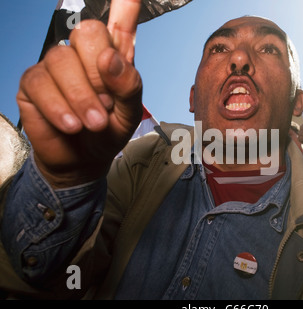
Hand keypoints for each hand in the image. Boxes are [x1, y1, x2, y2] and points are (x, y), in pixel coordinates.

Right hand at [16, 0, 142, 187]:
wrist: (83, 160)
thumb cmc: (107, 132)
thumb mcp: (128, 114)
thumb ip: (129, 86)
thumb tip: (111, 59)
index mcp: (113, 58)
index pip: (120, 24)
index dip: (125, 7)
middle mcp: (83, 55)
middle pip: (88, 33)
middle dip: (99, 74)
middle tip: (106, 104)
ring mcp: (55, 66)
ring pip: (62, 60)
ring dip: (81, 97)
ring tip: (93, 122)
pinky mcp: (34, 83)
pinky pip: (41, 83)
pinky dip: (59, 108)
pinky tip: (71, 124)